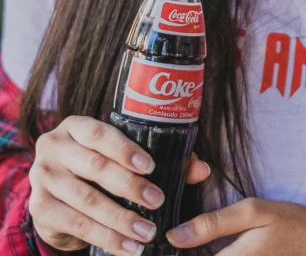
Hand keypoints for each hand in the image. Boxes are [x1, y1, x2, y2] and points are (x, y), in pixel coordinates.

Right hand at [29, 115, 210, 254]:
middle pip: (94, 167)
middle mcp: (53, 147)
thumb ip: (160, 159)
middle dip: (129, 186)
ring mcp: (42, 178)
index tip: (151, 166)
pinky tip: (128, 246)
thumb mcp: (121, 156)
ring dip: (120, 219)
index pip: (99, 133)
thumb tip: (201, 169)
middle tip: (157, 200)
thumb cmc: (97, 167)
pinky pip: (77, 225)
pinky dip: (106, 238)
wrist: (56, 194)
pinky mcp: (40, 208)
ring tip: (147, 232)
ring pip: (86, 200)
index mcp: (75, 126)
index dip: (124, 149)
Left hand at [166, 197, 305, 255]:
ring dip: (197, 251)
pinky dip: (214, 253)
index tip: (160, 240)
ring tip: (192, 239)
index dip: (172, 251)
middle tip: (175, 238)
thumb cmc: (290, 223)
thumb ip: (213, 224)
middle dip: (184, 251)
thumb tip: (174, 235)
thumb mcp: (253, 212)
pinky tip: (211, 245)